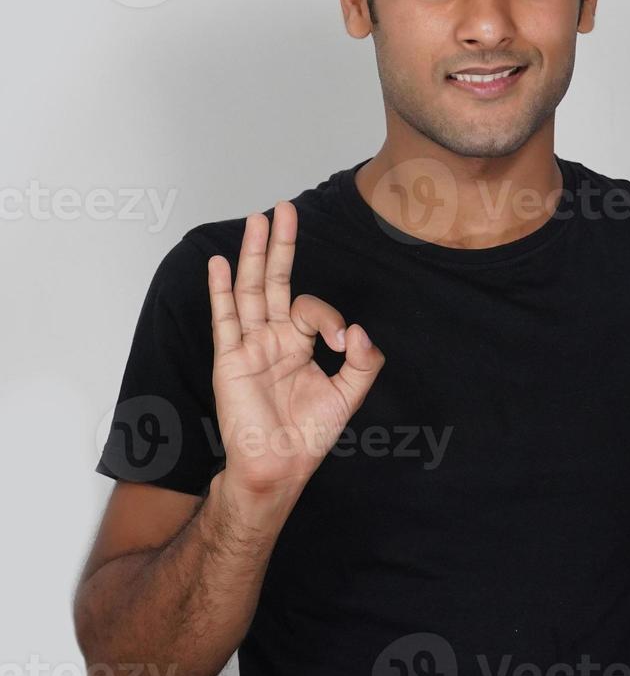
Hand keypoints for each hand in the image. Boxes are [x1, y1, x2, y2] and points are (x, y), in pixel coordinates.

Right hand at [207, 200, 385, 500]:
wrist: (279, 466)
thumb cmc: (309, 435)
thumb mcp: (349, 395)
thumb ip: (363, 362)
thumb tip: (358, 329)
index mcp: (298, 343)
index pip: (311, 308)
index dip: (329, 318)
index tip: (342, 343)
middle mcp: (272, 338)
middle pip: (275, 281)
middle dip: (280, 244)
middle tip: (283, 209)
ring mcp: (249, 345)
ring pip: (250, 290)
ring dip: (253, 255)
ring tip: (256, 220)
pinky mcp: (230, 358)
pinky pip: (224, 318)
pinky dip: (221, 290)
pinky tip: (219, 263)